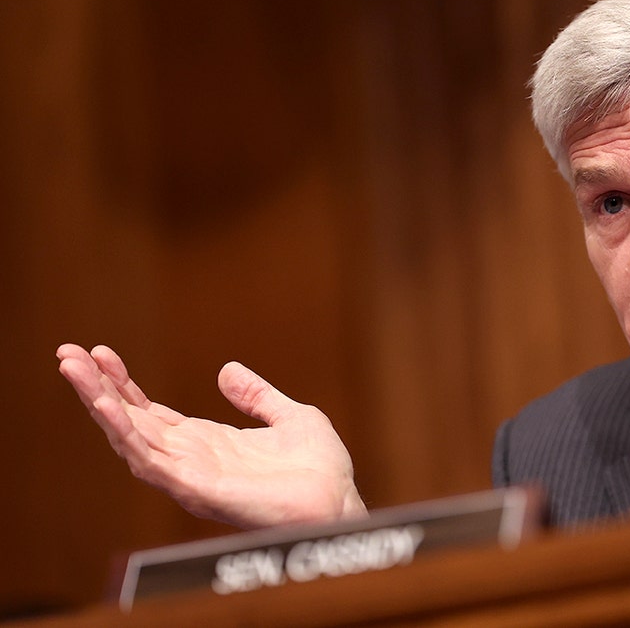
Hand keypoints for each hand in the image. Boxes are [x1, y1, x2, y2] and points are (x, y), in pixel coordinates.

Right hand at [57, 344, 367, 528]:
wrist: (338, 500)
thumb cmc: (320, 470)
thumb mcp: (290, 417)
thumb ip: (256, 396)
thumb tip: (226, 369)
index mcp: (207, 443)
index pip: (150, 412)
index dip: (124, 384)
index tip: (101, 352)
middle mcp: (190, 460)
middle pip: (130, 422)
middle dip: (96, 389)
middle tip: (67, 354)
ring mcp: (190, 476)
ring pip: (131, 439)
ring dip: (101, 406)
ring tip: (75, 372)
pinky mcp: (197, 488)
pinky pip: (152, 461)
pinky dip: (127, 434)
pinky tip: (109, 407)